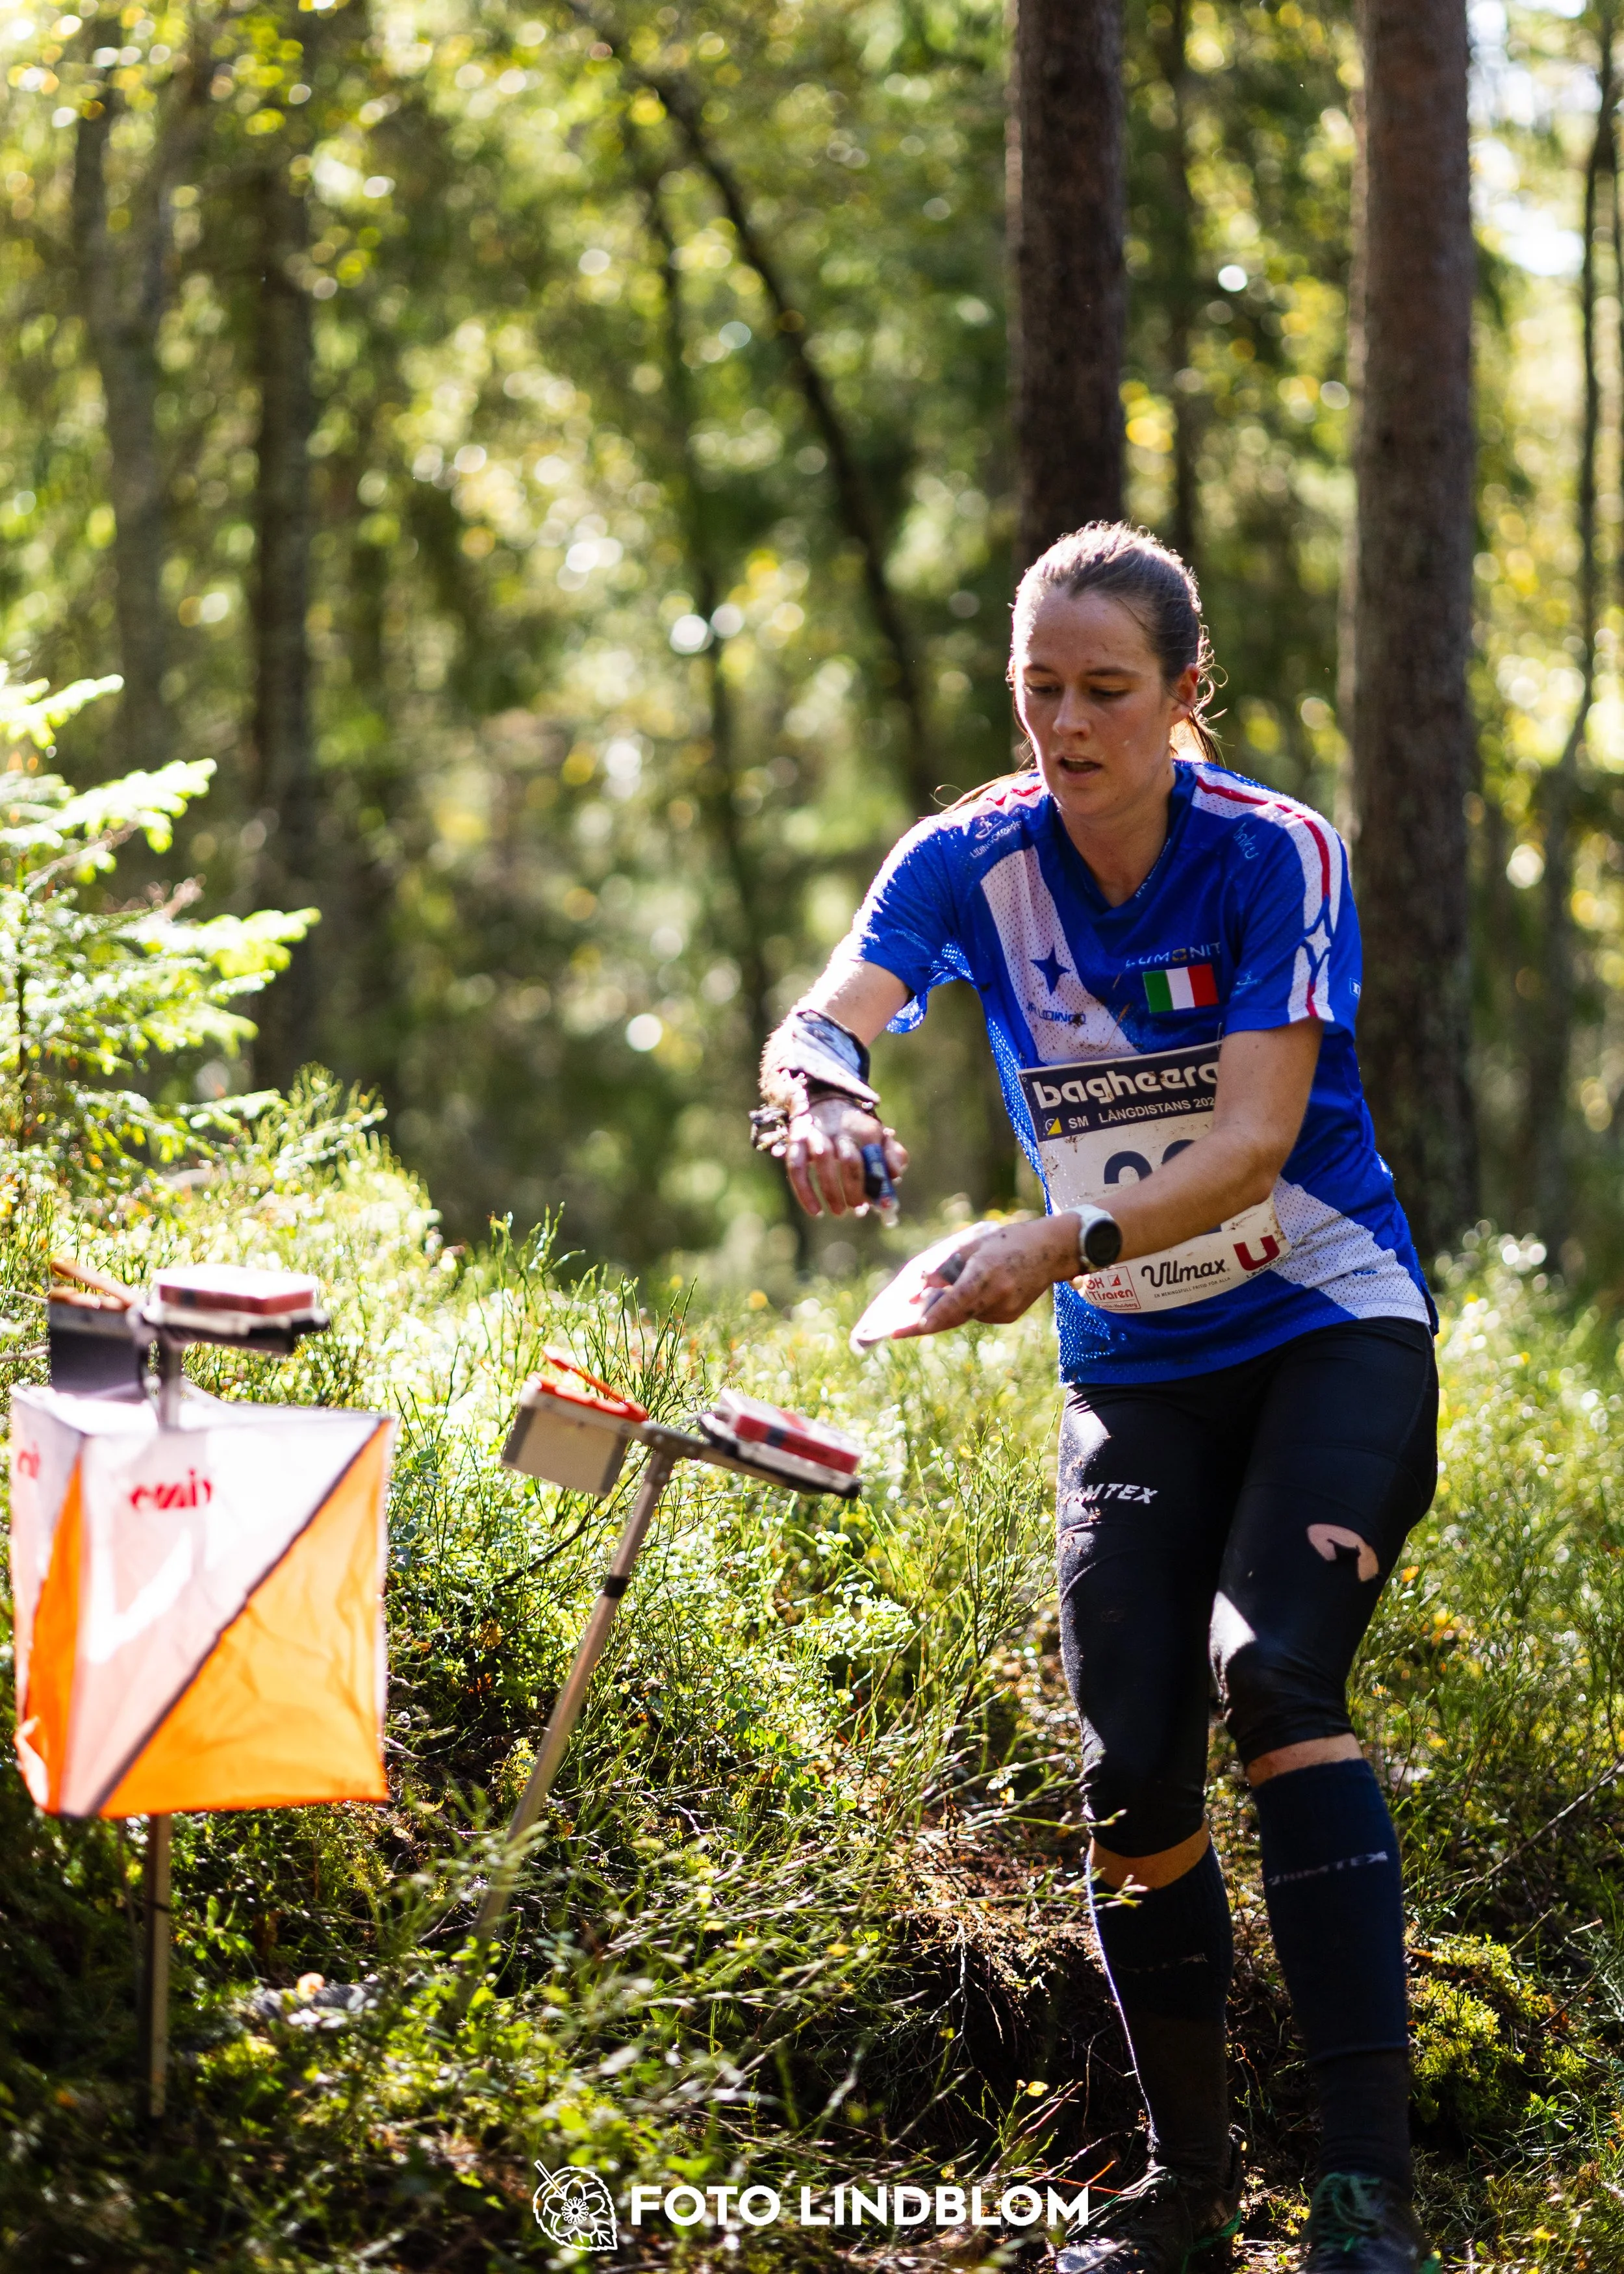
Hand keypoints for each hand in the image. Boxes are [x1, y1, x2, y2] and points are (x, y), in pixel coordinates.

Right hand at [784, 1097, 908, 1217]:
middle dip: (855, 1190)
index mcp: (865, 1129)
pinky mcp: (796, 1140)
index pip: (874, 1158)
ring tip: (839, 1212)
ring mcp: (817, 1133)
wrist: (824, 1099)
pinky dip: (804, 1192)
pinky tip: (815, 1211)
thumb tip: (894, 1176)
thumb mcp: (878, 1136)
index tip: (885, 1204)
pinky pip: (797, 1167)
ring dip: (831, 1191)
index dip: (879, 1183)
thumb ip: (891, 1155)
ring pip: (823, 1161)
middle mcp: (841, 1129)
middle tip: (859, 1210)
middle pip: (849, 1160)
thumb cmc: (856, 1128)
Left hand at [897, 1215, 1078, 1334]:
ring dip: (945, 1309)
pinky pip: (977, 1314)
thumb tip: (920, 1285)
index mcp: (988, 1273)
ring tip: (937, 1297)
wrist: (1052, 1250)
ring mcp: (1005, 1310)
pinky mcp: (1008, 1317)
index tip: (912, 1327)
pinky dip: (967, 1305)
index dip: (934, 1316)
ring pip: (963, 1315)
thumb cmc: (1008, 1240)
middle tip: (895, 1331)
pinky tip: (979, 1287)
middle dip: (924, 1323)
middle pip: (953, 1316)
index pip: (957, 1301)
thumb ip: (947, 1265)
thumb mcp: (974, 1244)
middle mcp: (998, 1296)